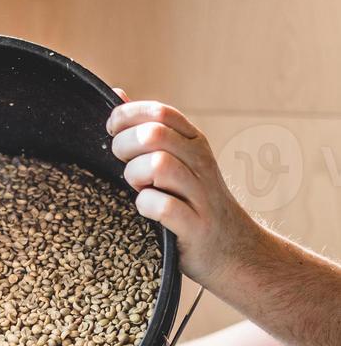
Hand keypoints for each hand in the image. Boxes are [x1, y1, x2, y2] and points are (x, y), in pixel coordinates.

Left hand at [107, 96, 261, 287]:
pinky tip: (146, 211)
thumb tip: (117, 94)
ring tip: (138, 188)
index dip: (128, 116)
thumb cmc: (194, 203)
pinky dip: (146, 207)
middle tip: (122, 165)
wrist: (234, 250)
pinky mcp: (195, 226)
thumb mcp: (178, 161)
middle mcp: (200, 163)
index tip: (112, 131)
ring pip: (158, 166)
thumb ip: (148, 129)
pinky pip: (163, 207)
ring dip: (135, 177)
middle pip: (154, 135)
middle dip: (125, 147)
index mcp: (194, 142)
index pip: (160, 112)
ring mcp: (200, 195)